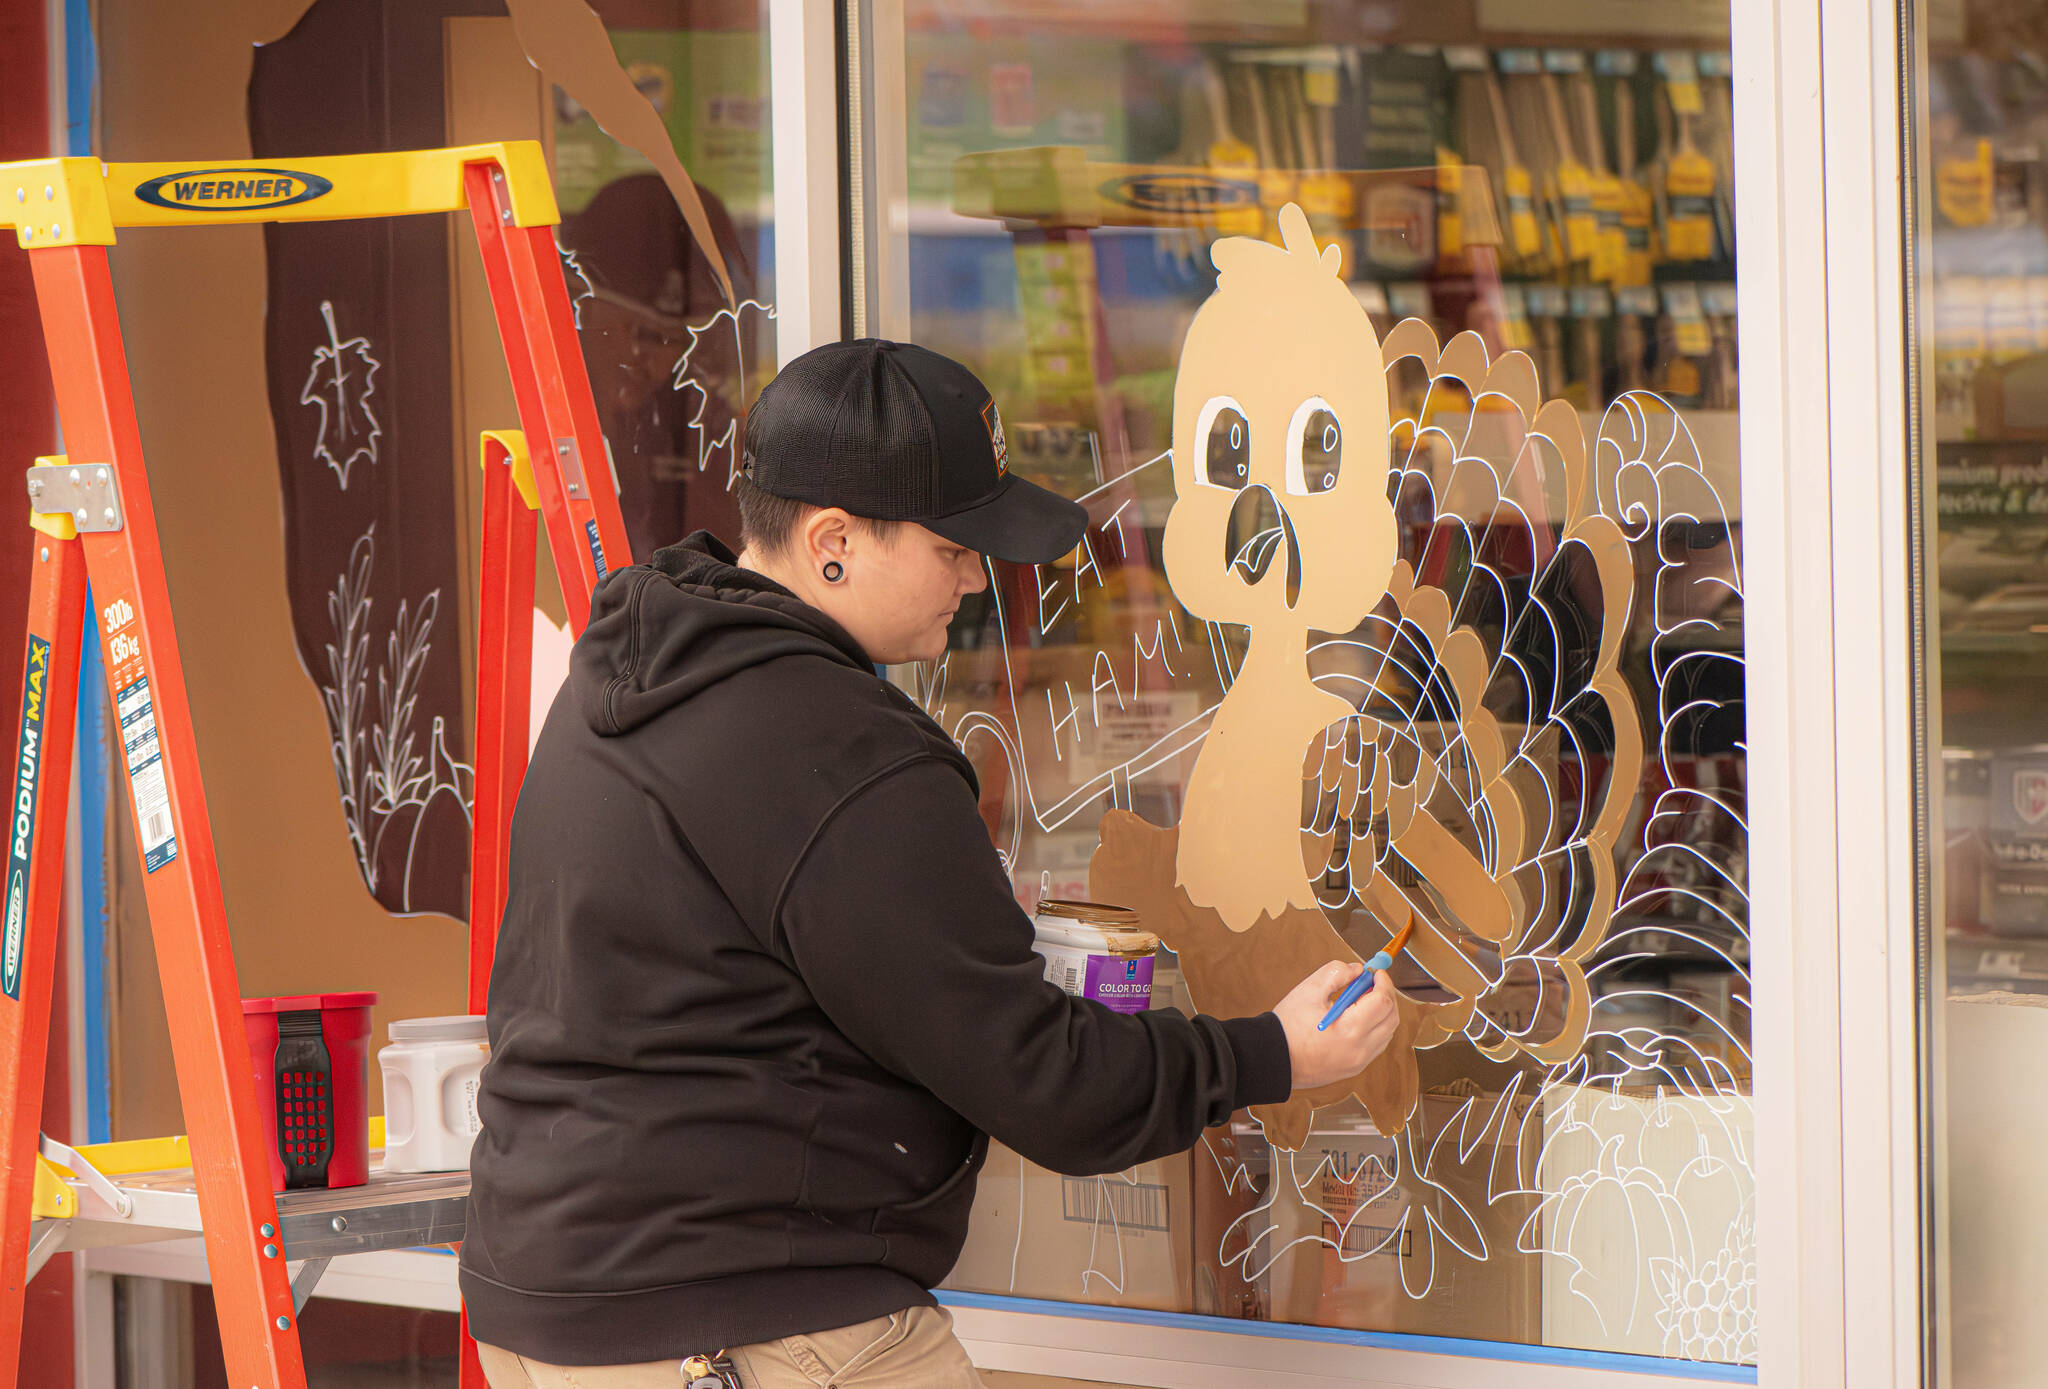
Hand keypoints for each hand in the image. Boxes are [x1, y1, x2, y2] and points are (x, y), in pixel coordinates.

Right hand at [1274, 960, 1398, 1092]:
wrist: (1273, 1059)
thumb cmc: (1287, 1027)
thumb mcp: (1309, 990)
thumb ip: (1336, 973)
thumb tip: (1357, 970)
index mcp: (1351, 1029)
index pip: (1383, 1001)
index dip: (1383, 982)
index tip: (1376, 972)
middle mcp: (1360, 1049)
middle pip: (1391, 1018)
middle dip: (1386, 996)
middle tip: (1371, 983)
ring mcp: (1358, 1062)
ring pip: (1386, 1033)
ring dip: (1381, 1013)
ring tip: (1360, 1001)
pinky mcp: (1353, 1068)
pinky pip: (1376, 1045)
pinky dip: (1374, 1029)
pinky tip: (1356, 1019)